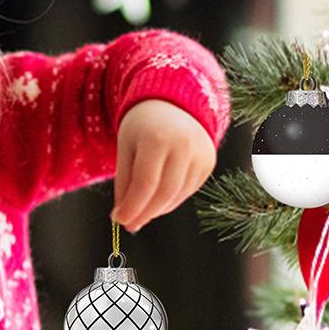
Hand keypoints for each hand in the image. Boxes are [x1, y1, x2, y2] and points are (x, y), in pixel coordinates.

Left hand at [111, 100, 216, 232]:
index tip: (120, 220)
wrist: (173, 105)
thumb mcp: (126, 148)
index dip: (132, 206)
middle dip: (145, 213)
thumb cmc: (143, 127)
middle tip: (130, 224)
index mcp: (158, 138)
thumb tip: (123, 218)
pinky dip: (171, 200)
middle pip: (164, 193)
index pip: (145, 183)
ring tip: (142, 209)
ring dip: (157, 209)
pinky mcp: (209, 163)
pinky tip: (159, 197)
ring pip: (177, 195)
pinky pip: (188, 190)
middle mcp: (184, 145)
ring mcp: (200, 154)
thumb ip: (124, 183)